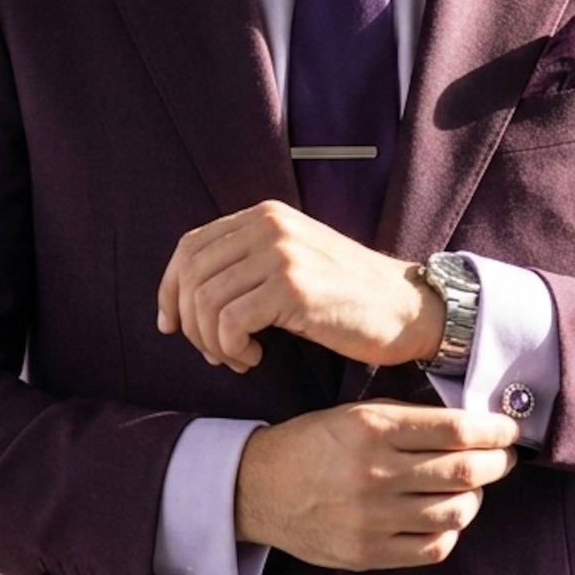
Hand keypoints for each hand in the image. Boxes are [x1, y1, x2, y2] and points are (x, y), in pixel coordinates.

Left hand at [156, 200, 444, 371]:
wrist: (405, 307)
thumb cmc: (347, 296)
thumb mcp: (292, 260)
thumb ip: (247, 262)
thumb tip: (186, 297)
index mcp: (263, 216)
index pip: (189, 248)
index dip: (170, 289)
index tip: (170, 324)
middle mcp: (268, 226)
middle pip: (191, 276)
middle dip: (191, 323)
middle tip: (214, 352)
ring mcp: (281, 254)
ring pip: (206, 302)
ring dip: (213, 342)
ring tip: (238, 358)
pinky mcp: (293, 288)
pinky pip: (231, 323)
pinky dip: (233, 349)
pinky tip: (256, 358)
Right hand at [234, 401, 519, 569]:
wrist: (258, 489)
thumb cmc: (314, 444)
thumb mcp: (356, 413)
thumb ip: (411, 418)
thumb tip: (473, 424)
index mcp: (372, 429)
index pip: (457, 430)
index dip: (496, 430)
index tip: (509, 430)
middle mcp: (374, 474)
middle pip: (466, 471)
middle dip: (498, 462)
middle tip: (503, 457)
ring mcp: (372, 519)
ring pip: (456, 512)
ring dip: (475, 497)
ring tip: (470, 486)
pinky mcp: (368, 553)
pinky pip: (434, 548)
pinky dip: (450, 530)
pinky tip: (444, 515)